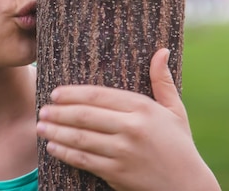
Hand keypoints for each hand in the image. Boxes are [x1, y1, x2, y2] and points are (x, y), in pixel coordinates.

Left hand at [36, 48, 219, 190]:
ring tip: (41, 128)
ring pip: (80, 139)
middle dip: (59, 113)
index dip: (73, 94)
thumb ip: (162, 80)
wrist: (188, 186)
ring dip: (56, 133)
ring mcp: (123, 152)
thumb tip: (162, 50)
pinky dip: (65, 153)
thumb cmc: (179, 144)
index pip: (99, 96)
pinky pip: (84, 161)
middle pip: (85, 116)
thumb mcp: (175, 110)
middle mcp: (132, 128)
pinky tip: (53, 148)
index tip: (55, 93)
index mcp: (143, 108)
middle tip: (42, 110)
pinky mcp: (117, 173)